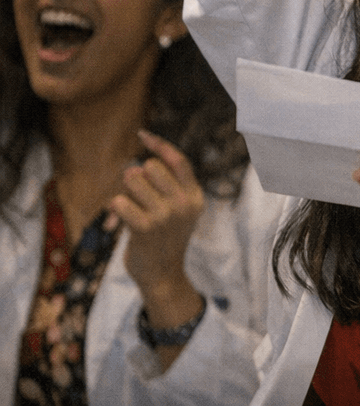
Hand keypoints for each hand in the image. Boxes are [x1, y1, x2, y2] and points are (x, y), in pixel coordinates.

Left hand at [115, 131, 204, 321]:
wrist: (163, 273)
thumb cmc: (165, 237)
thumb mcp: (179, 209)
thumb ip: (168, 186)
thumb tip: (135, 166)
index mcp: (194, 195)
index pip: (177, 160)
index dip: (159, 145)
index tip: (142, 135)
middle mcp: (183, 203)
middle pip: (150, 167)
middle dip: (138, 177)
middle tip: (138, 196)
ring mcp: (166, 215)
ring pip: (133, 180)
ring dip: (125, 191)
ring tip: (131, 207)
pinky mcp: (145, 228)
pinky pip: (120, 202)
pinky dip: (115, 208)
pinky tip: (121, 219)